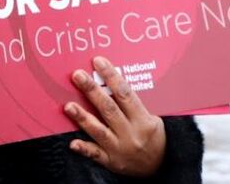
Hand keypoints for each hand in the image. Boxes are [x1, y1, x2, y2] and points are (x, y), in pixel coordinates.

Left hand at [64, 56, 165, 176]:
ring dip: (83, 117)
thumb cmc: (152, 136)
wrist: (161, 167)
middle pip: (109, 109)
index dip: (111, 76)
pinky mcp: (111, 161)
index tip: (98, 61)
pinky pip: (95, 154)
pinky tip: (72, 142)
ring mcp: (120, 149)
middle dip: (92, 90)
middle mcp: (131, 134)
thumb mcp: (152, 119)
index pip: (125, 94)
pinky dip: (84, 148)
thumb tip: (111, 79)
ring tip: (68, 105)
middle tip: (77, 75)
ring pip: (99, 131)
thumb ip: (133, 104)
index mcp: (143, 120)